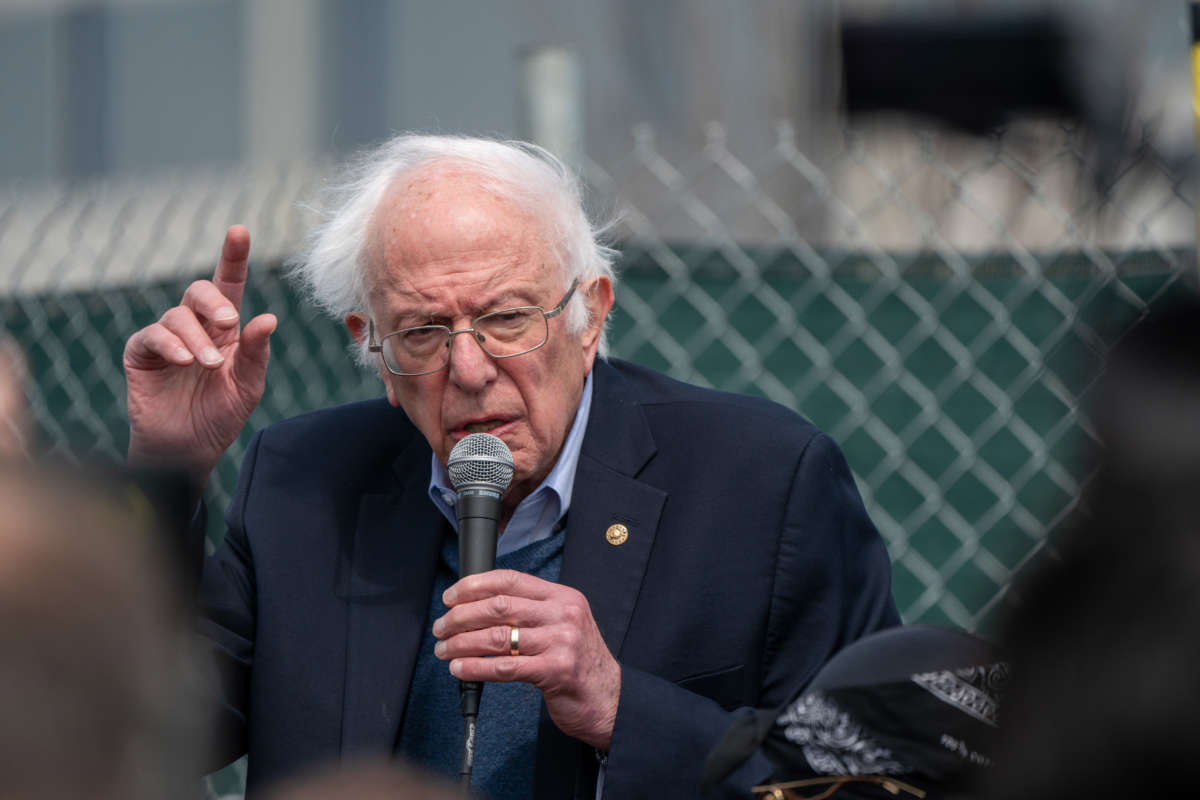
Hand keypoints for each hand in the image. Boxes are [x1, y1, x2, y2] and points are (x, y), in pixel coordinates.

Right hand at [124, 225, 275, 487]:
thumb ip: (256, 353)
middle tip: (227, 322)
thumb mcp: (248, 385)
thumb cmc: (221, 415)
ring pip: (178, 315)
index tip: (239, 230)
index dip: (233, 257)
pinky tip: (183, 360)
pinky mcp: (141, 354)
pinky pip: (151, 336)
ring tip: (209, 364)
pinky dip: (169, 344)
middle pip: (200, 291)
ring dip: (196, 337)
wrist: (190, 449)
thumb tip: (268, 318)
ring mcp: (166, 338)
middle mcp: (196, 326)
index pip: (229, 284)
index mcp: (226, 329)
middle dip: (214, 301)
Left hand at [433, 570, 621, 749]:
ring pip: (498, 636)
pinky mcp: (556, 670)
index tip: (451, 596)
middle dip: (462, 616)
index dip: (475, 585)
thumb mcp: (563, 625)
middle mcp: (564, 614)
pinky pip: (505, 666)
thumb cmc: (580, 663)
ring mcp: (562, 641)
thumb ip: (531, 612)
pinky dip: (476, 667)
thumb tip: (479, 608)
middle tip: (442, 627)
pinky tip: (460, 669)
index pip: (511, 580)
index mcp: (563, 597)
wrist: (610, 699)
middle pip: (500, 606)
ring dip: (462, 643)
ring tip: (444, 649)